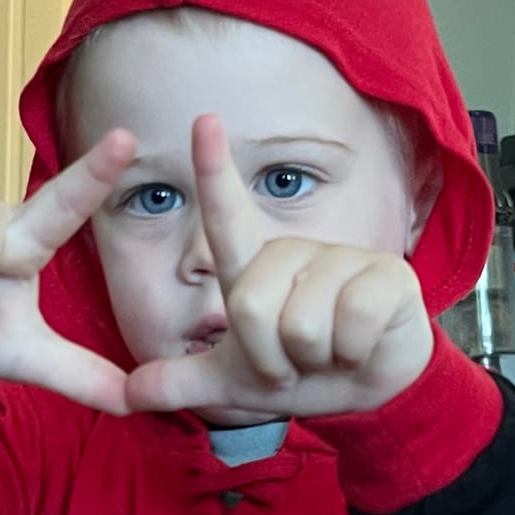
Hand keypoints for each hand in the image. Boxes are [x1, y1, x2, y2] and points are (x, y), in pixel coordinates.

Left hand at [125, 115, 433, 419]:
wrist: (372, 390)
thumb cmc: (303, 372)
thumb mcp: (236, 382)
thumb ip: (182, 383)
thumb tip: (127, 394)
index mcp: (256, 269)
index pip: (226, 216)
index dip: (214, 170)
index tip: (204, 119)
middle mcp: (294, 253)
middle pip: (249, 307)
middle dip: (270, 358)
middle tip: (296, 360)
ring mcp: (343, 259)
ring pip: (300, 324)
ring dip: (314, 359)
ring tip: (331, 351)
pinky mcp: (386, 276)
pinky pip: (350, 323)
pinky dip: (352, 354)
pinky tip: (362, 347)